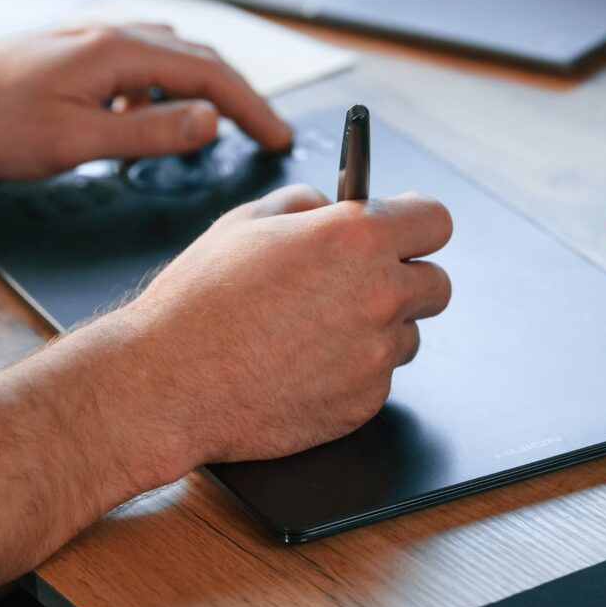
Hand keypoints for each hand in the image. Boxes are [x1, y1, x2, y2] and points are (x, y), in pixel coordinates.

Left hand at [0, 23, 292, 179]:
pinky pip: (136, 63)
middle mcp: (109, 33)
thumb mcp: (76, 142)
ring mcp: (90, 39)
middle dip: (237, 96)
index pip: (210, 73)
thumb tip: (209, 121)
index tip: (278, 137)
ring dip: (197, 90)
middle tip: (263, 133)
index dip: (252, 107)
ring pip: (168, 57)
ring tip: (208, 132)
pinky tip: (140, 121)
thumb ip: (148, 133)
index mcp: (117, 51)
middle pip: (197, 57)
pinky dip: (159, 90)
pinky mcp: (74, 52)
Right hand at [93, 183, 453, 479]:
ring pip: (407, 335)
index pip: (435, 220)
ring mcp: (376, 355)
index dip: (415, 223)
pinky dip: (352, 372)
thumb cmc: (199, 301)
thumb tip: (330, 205)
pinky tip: (303, 365)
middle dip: (406, 279)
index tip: (404, 230)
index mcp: (356, 238)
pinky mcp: (364, 403)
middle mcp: (380, 295)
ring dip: (378, 330)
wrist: (169, 383)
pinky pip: (378, 379)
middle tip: (362, 283)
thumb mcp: (246, 221)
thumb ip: (304, 203)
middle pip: (437, 284)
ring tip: (315, 330)